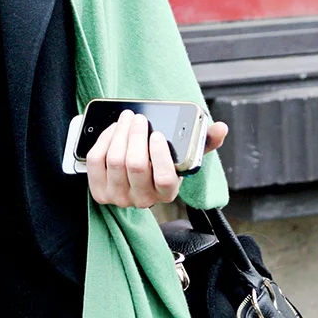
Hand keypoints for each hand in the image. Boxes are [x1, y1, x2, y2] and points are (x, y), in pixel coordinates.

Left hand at [85, 109, 228, 208]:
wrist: (132, 179)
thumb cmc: (160, 163)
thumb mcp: (183, 156)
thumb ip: (203, 142)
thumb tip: (220, 128)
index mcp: (167, 192)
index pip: (165, 179)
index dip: (159, 155)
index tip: (157, 134)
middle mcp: (143, 199)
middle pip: (136, 165)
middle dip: (135, 135)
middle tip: (138, 118)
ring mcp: (119, 197)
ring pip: (115, 160)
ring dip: (120, 134)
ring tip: (127, 119)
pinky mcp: (99, 191)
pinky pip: (97, 161)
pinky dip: (103, 141)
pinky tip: (113, 131)